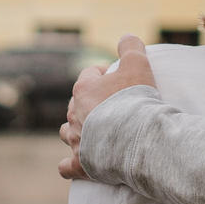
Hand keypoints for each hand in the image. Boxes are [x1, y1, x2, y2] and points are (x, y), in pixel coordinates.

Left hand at [57, 37, 152, 180]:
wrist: (136, 139)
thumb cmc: (135, 100)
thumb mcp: (138, 63)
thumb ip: (131, 47)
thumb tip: (126, 37)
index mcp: (84, 89)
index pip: (89, 74)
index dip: (104, 74)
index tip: (120, 78)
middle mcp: (74, 114)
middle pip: (76, 103)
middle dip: (90, 103)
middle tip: (111, 106)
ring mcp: (76, 140)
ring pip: (67, 132)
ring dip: (75, 131)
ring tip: (91, 132)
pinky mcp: (80, 163)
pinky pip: (66, 166)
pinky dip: (68, 165)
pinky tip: (72, 165)